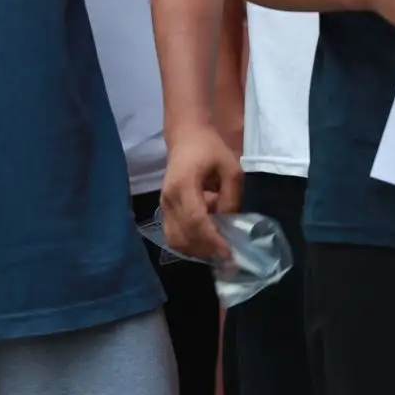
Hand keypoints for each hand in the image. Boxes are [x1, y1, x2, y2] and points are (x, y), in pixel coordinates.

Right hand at [161, 122, 242, 261]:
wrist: (185, 136)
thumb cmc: (209, 148)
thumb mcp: (230, 167)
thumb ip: (231, 197)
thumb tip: (229, 223)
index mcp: (183, 185)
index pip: (196, 220)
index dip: (213, 240)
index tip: (230, 253)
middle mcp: (169, 198)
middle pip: (185, 236)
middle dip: (207, 250)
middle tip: (229, 258)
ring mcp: (163, 205)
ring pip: (176, 240)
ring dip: (198, 250)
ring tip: (218, 249)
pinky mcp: (164, 209)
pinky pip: (174, 235)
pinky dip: (190, 244)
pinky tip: (207, 240)